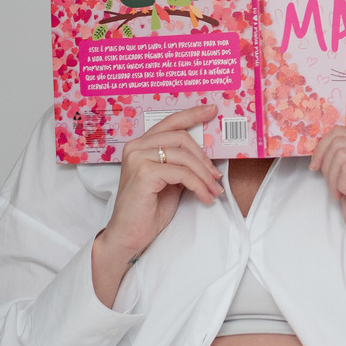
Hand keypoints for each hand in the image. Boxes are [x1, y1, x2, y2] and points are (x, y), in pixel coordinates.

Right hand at [93, 104, 221, 305]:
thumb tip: (207, 155)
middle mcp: (136, 147)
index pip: (170, 122)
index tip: (212, 110)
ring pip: (184, 156)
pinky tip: (205, 198)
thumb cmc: (148, 209)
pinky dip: (198, 185)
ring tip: (213, 191)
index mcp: (141, 145)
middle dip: (204, 157)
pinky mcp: (143, 173)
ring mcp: (137, 158)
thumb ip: (181, 163)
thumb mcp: (170, 180)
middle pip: (181, 138)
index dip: (193, 114)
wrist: (129, 236)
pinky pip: (182, 173)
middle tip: (216, 176)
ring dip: (204, 175)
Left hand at [309, 127, 345, 302]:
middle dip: (327, 168)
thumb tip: (318, 145)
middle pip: (337, 143)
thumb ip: (340, 156)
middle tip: (336, 188)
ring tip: (345, 193)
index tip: (315, 168)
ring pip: (340, 156)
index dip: (321, 148)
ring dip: (334, 180)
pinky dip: (342, 186)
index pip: (339, 131)